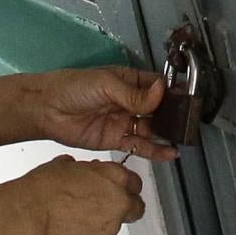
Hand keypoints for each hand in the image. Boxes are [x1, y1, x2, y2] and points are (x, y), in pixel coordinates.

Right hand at [6, 156, 145, 234]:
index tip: (118, 192)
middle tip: (105, 212)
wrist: (27, 213)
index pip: (134, 184)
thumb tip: (84, 173)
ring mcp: (113, 227)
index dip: (124, 189)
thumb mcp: (64, 167)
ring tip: (74, 224)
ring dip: (101, 227)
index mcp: (114, 177)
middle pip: (136, 208)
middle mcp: (119, 202)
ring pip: (115, 229)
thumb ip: (84, 171)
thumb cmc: (40, 189)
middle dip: (124, 210)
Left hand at [33, 67, 177, 160]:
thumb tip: (162, 92)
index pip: (156, 86)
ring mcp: (124, 122)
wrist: (46, 110)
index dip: (171, 93)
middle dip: (173, 116)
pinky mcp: (117, 140)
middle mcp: (130, 102)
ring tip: (182, 139)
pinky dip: (156, 151)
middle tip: (189, 123)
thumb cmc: (73, 88)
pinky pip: (141, 146)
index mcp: (128, 81)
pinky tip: (170, 153)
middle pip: (158, 110)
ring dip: (166, 134)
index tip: (188, 100)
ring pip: (151, 129)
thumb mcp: (106, 85)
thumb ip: (135, 94)